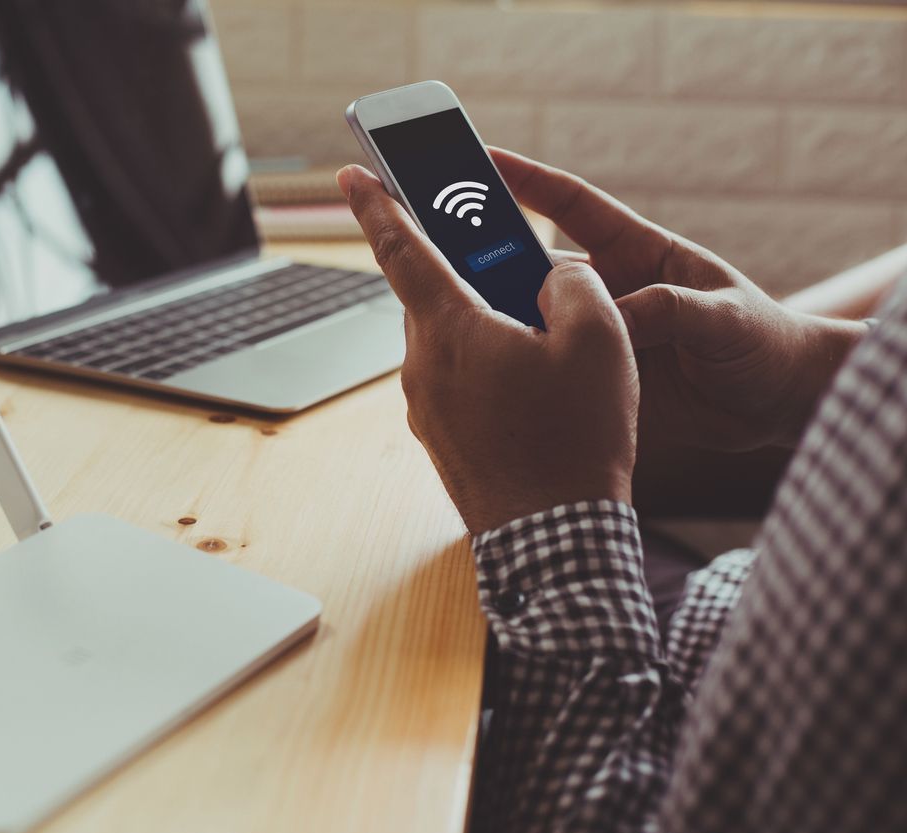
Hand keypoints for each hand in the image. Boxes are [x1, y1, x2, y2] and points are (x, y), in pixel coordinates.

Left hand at [337, 165, 637, 533]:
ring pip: (451, 341)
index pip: (400, 248)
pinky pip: (459, 382)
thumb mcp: (599, 340)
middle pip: (436, 295)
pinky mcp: (442, 440)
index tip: (351, 173)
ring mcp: (427, 409)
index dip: (377, 203)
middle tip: (508, 260)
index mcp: (448, 329)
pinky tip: (536, 389)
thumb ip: (572, 284)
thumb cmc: (575, 440)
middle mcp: (422, 367)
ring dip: (487, 326)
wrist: (553, 541)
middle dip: (468, 272)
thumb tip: (552, 278)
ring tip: (546, 338)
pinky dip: (487, 368)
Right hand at [491, 149, 865, 450]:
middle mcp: (608, 290)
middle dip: (487, 256)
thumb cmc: (764, 342)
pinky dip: (520, 375)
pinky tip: (489, 377)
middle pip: (534, 265)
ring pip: (533, 322)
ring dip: (499, 322)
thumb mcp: (724, 317)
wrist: (779, 405)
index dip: (526, 180)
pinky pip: (550, 374)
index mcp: (637, 253)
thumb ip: (669, 309)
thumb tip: (610, 320)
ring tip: (458, 323)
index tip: (480, 161)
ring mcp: (597, 336)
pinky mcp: (596, 382)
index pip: (571, 206)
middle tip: (441, 254)